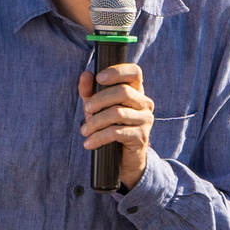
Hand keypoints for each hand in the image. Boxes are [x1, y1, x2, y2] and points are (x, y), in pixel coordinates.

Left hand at [80, 61, 155, 189]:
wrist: (123, 158)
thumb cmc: (110, 126)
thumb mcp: (97, 107)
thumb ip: (90, 91)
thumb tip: (85, 75)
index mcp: (136, 91)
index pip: (135, 72)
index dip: (117, 71)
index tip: (98, 78)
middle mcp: (145, 103)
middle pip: (123, 92)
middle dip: (99, 100)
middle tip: (86, 110)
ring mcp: (145, 120)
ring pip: (118, 113)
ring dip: (96, 122)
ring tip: (84, 131)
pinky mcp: (141, 137)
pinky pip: (117, 133)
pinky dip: (99, 137)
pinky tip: (89, 143)